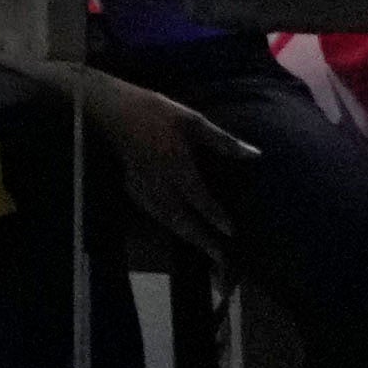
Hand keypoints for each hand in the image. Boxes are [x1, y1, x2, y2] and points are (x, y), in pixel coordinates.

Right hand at [55, 66, 237, 250]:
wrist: (113, 110)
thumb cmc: (156, 112)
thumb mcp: (193, 120)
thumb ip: (223, 141)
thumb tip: (255, 154)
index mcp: (175, 164)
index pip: (198, 197)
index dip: (214, 215)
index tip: (231, 231)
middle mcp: (158, 180)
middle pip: (180, 217)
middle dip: (201, 238)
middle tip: (220, 258)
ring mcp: (142, 185)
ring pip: (165, 218)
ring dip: (185, 235)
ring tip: (205, 250)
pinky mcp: (131, 186)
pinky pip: (151, 212)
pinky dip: (167, 225)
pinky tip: (177, 229)